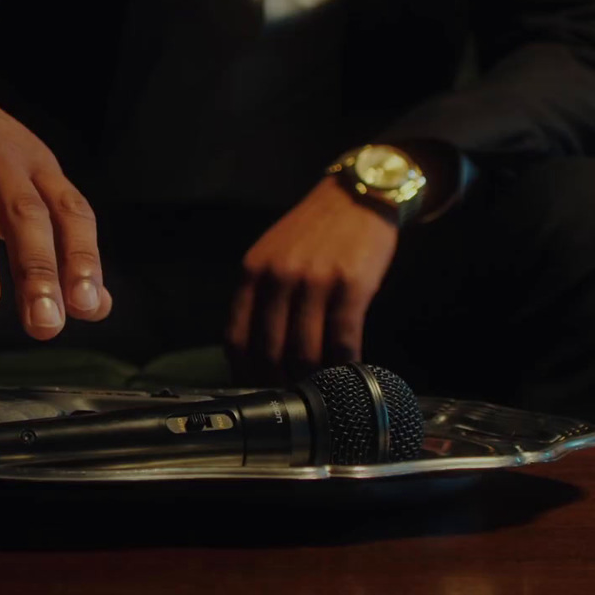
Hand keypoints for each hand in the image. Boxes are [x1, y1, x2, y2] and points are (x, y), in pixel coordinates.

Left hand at [227, 176, 398, 382]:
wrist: (359, 194)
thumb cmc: (316, 229)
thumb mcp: (273, 253)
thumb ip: (261, 295)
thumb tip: (256, 350)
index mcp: (253, 271)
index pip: (236, 337)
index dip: (243, 373)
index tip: (254, 391)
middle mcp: (278, 277)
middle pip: (268, 352)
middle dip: (277, 384)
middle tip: (289, 399)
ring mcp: (314, 282)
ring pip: (304, 352)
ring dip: (311, 381)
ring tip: (318, 392)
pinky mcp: (351, 286)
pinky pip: (343, 340)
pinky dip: (344, 365)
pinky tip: (348, 372)